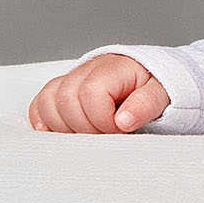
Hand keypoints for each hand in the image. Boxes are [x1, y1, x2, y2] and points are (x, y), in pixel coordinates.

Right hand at [29, 54, 169, 133]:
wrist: (152, 77)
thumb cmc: (157, 86)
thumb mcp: (163, 93)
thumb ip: (146, 104)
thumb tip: (123, 121)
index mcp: (113, 67)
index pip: (90, 93)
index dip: (102, 119)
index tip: (120, 128)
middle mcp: (88, 69)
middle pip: (65, 99)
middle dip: (84, 126)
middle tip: (106, 134)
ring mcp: (72, 79)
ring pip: (48, 101)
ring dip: (64, 126)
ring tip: (89, 133)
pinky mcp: (62, 90)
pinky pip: (40, 104)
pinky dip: (45, 121)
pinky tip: (62, 132)